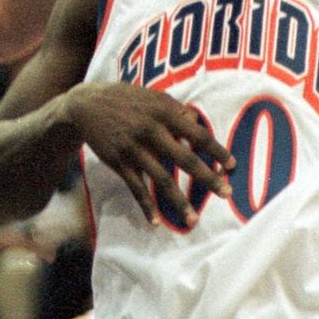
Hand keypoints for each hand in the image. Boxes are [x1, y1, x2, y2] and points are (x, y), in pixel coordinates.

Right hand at [65, 82, 233, 226]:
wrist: (86, 104)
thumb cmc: (126, 98)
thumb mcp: (152, 96)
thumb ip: (175, 110)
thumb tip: (197, 123)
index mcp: (163, 111)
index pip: (197, 134)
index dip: (216, 150)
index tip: (232, 166)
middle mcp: (150, 130)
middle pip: (184, 158)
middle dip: (207, 178)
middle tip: (226, 193)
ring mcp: (133, 148)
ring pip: (161, 179)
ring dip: (179, 202)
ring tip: (194, 220)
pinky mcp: (118, 161)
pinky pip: (136, 188)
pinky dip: (145, 206)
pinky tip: (155, 222)